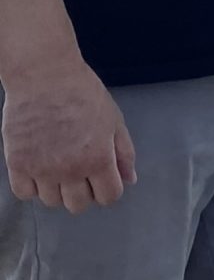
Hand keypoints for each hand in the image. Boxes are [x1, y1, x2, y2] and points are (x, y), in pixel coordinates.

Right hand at [3, 59, 136, 212]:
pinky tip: (39, 169)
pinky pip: (24, 193)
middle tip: (81, 173)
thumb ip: (124, 153)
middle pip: (78, 205)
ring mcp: (41, 168)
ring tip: (58, 166)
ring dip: (58, 189)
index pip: (109, 197)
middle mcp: (70, 169)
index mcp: (98, 159)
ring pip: (51, 202)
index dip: (109, 189)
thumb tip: (129, 180)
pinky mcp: (17, 162)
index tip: (104, 177)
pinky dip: (32, 186)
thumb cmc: (82, 92)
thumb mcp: (114, 120)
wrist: (44, 74)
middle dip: (85, 192)